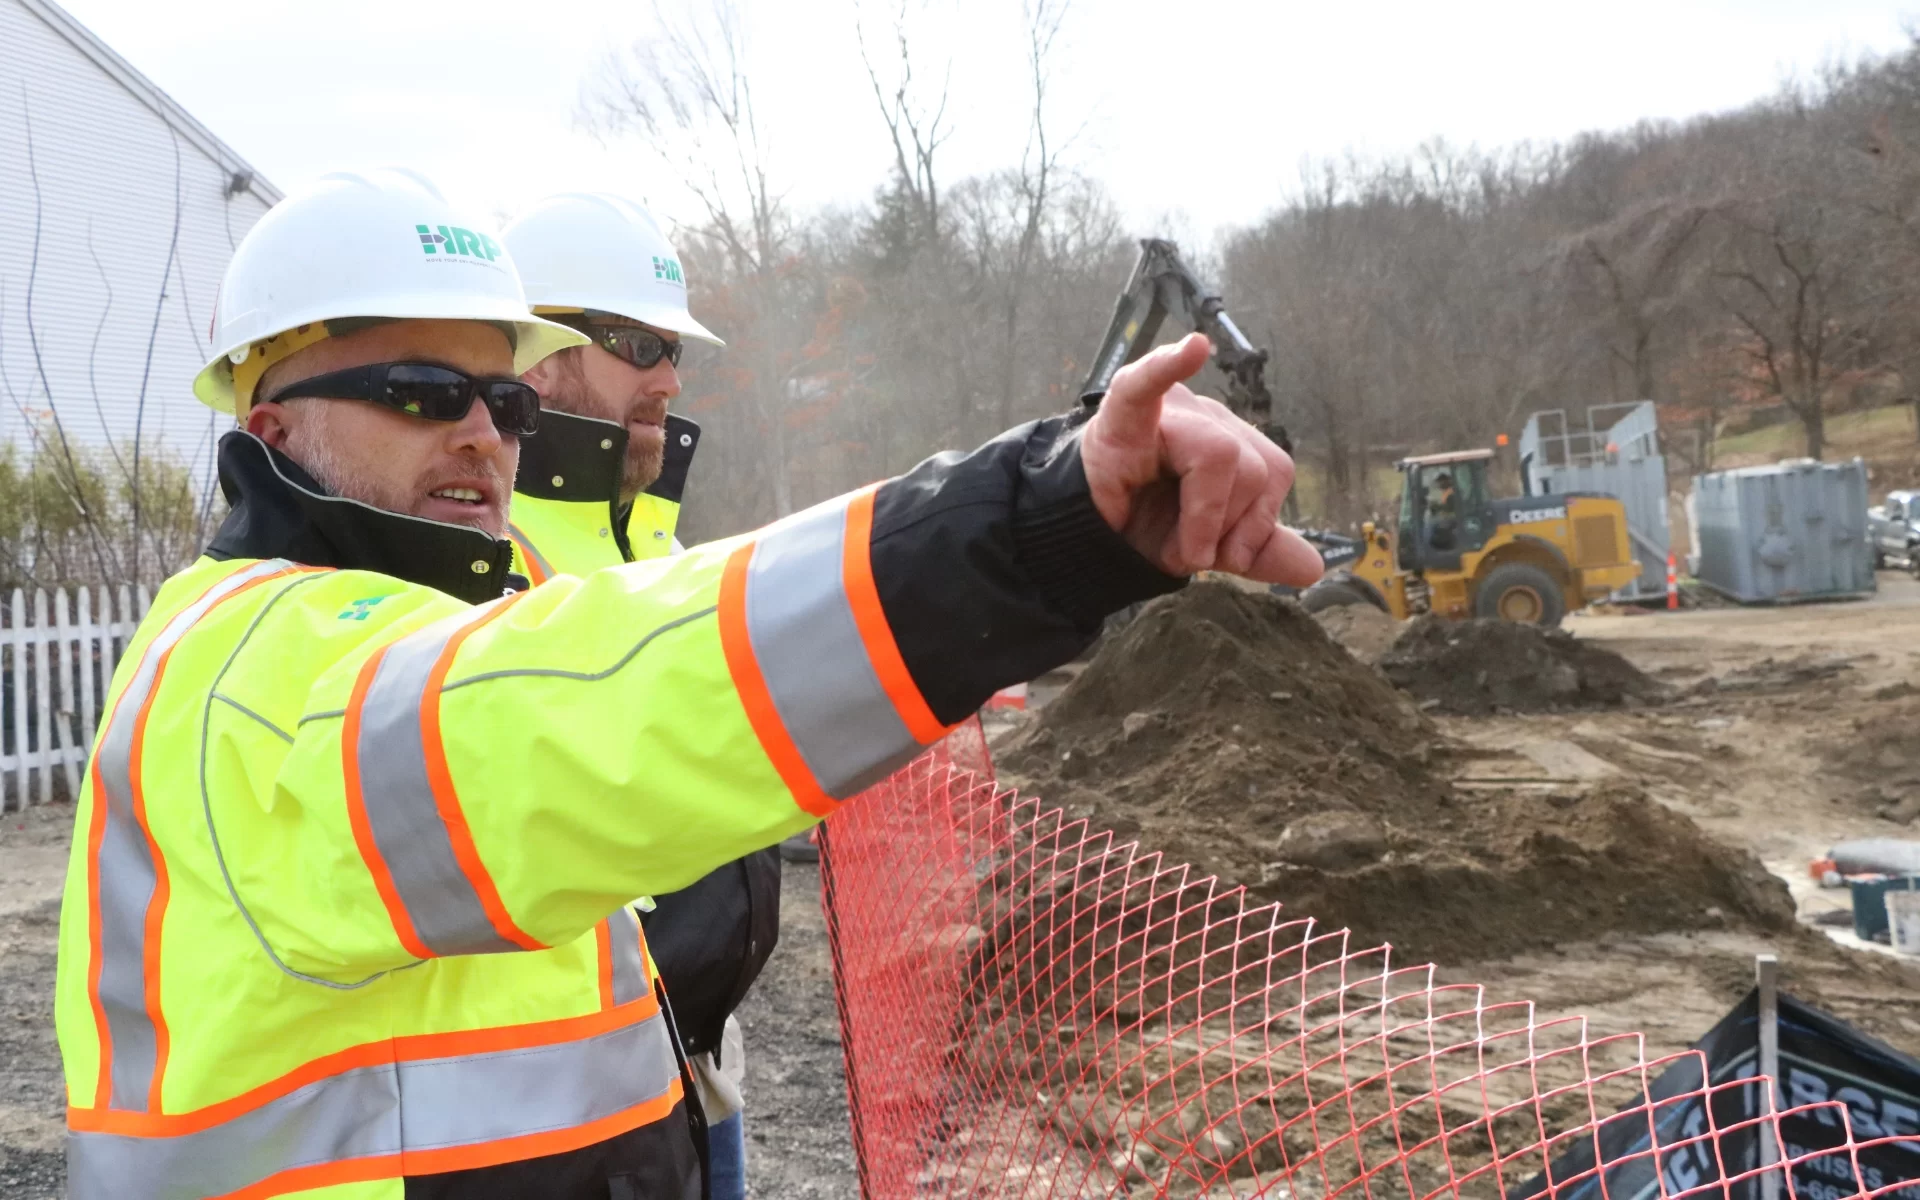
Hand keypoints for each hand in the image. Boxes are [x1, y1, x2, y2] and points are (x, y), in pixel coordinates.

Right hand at [1082, 333, 1323, 584]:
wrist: (1085, 540)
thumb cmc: (1142, 525)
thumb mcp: (1210, 545)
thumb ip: (1257, 547)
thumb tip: (1312, 567)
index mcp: (1228, 438)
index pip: (1274, 469)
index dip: (1259, 523)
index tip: (1226, 557)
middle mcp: (1203, 416)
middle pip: (1254, 466)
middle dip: (1225, 525)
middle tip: (1186, 551)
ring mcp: (1164, 410)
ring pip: (1222, 455)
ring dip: (1199, 519)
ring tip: (1167, 545)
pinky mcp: (1120, 418)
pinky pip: (1147, 384)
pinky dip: (1169, 365)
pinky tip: (1193, 349)